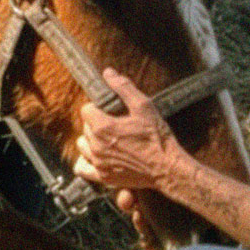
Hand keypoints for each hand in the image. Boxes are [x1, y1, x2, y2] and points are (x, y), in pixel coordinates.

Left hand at [73, 68, 183, 193]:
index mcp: (103, 127)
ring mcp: (99, 163)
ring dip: (91, 140)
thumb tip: (108, 73)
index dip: (97, 107)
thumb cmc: (157, 137)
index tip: (110, 111)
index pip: (86, 109)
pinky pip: (82, 168)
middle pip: (85, 127)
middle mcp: (96, 146)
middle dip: (96, 122)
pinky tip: (97, 156)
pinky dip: (86, 161)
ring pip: (82, 145)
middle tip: (115, 124)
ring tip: (108, 139)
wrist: (167, 168)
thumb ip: (123, 87)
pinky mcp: (103, 177)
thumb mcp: (143, 106)